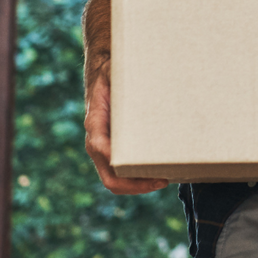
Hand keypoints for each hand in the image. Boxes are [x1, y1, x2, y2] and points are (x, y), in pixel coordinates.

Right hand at [84, 73, 169, 194]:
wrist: (102, 71)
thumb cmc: (112, 73)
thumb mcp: (116, 73)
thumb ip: (125, 80)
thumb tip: (149, 82)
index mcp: (95, 122)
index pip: (102, 150)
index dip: (122, 165)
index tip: (146, 169)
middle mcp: (96, 139)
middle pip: (109, 177)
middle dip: (135, 185)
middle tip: (162, 181)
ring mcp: (102, 146)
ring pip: (113, 178)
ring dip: (137, 186)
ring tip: (162, 180)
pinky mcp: (112, 147)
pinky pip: (119, 170)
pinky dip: (135, 178)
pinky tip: (155, 174)